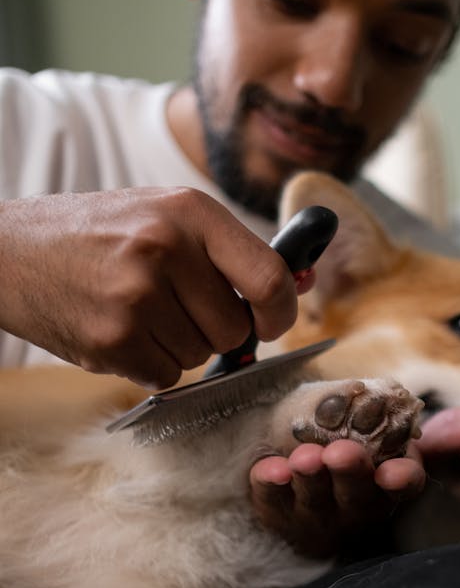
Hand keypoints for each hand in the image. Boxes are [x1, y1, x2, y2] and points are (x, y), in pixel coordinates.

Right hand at [0, 187, 302, 387]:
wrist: (8, 252)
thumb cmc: (98, 235)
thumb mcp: (165, 218)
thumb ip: (231, 253)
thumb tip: (302, 286)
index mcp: (190, 212)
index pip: (269, 278)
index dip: (280, 312)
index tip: (271, 322)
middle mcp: (166, 249)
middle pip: (234, 328)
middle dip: (215, 331)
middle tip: (175, 307)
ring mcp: (136, 296)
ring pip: (200, 356)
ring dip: (178, 346)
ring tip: (137, 311)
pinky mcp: (111, 339)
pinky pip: (165, 376)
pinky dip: (149, 365)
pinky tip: (119, 330)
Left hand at [249, 405, 459, 557]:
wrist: (313, 489)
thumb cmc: (368, 464)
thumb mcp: (405, 448)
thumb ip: (441, 435)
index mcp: (390, 488)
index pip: (402, 488)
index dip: (400, 480)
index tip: (397, 471)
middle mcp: (355, 507)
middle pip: (355, 495)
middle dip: (349, 474)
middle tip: (340, 453)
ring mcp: (315, 514)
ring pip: (314, 499)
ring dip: (309, 478)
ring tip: (303, 457)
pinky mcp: (279, 512)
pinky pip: (272, 503)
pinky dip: (269, 487)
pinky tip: (267, 469)